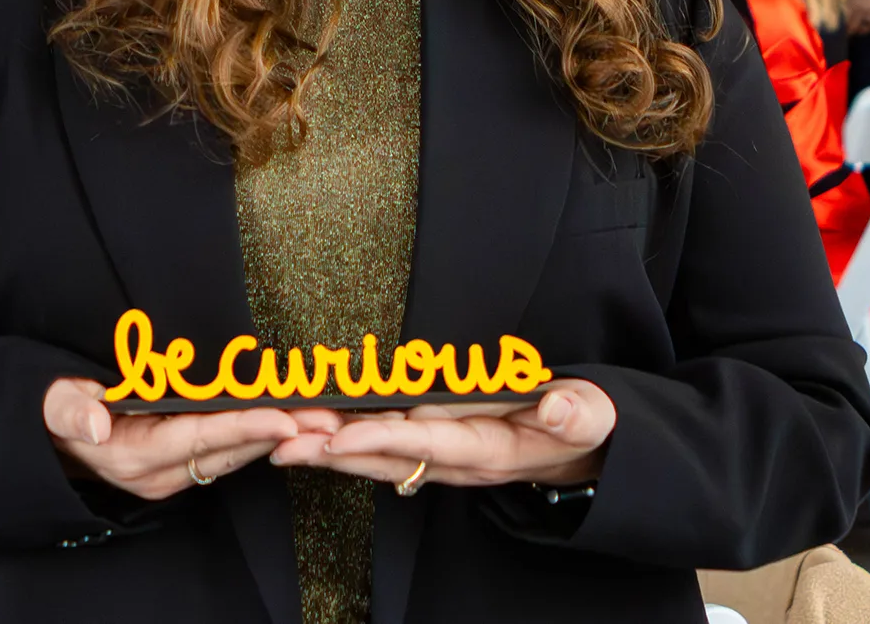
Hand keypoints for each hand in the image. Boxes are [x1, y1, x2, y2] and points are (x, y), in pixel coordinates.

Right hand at [42, 378, 333, 500]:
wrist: (42, 439)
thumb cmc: (52, 411)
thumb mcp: (51, 403)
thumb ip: (71, 410)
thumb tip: (96, 420)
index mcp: (132, 455)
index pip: (200, 439)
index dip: (246, 428)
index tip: (286, 419)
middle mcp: (155, 474)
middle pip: (230, 451)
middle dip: (282, 435)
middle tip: (331, 418)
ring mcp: (167, 476)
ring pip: (233, 456)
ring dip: (279, 438)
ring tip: (326, 420)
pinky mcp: (175, 470)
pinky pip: (224, 455)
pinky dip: (258, 439)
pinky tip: (290, 425)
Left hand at [270, 379, 614, 488]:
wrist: (583, 447)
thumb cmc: (582, 424)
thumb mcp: (590, 416)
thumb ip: (577, 414)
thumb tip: (565, 408)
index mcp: (488, 451)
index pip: (424, 446)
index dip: (379, 443)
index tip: (335, 441)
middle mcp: (456, 461)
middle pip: (384, 459)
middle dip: (331, 452)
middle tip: (281, 441)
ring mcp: (442, 456)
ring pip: (376, 457)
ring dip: (327, 450)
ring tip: (280, 439)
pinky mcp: (435, 445)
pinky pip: (383, 446)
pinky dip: (345, 442)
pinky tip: (310, 436)